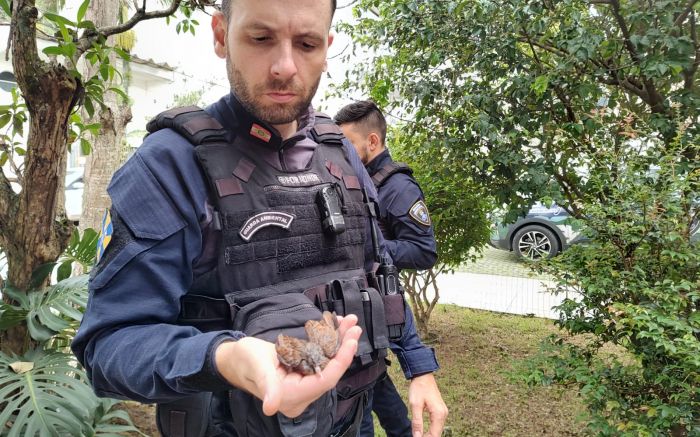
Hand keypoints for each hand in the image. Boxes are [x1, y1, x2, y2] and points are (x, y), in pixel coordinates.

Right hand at [215, 314, 360, 417]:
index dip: (340, 362)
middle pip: (331, 371)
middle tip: (354, 326)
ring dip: (340, 342)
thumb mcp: (256, 367)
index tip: (352, 342)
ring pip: (329, 363)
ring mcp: (303, 384)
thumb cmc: (244, 361)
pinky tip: (337, 327)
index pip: (325, 381)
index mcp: (291, 397)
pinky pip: (322, 359)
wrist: (235, 359)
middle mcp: (301, 395)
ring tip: (349, 322)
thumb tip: (271, 407)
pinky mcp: (303, 373)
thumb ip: (267, 385)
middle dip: (344, 347)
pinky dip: (330, 342)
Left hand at [408, 373, 447, 436]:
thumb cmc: (419, 388)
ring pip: (438, 430)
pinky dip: (431, 429)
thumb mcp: (415, 405)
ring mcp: (443, 412)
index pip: (434, 435)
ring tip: (419, 436)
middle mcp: (443, 414)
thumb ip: (417, 422)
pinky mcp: (440, 410)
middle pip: (437, 434)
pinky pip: (437, 424)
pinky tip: (424, 432)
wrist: (423, 375)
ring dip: (429, 435)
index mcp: (438, 414)